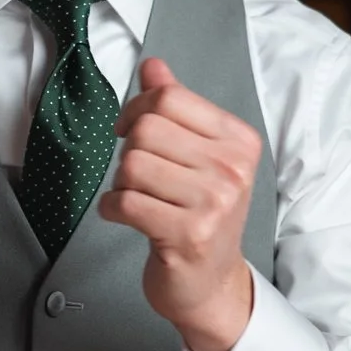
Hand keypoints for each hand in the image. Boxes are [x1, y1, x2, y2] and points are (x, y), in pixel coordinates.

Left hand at [97, 59, 258, 350]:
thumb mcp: (199, 156)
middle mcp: (232, 169)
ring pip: (131, 165)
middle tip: (139, 176)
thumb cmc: (201, 216)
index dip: (136, 108)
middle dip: (129, 151)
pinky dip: (112, 209)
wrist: (211, 284)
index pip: (169, 99)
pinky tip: (126, 217)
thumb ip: (177, 108)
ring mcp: (213, 204)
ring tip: (140, 199)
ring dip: (121, 184)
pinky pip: (124, 202)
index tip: (130, 129)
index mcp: (238, 141)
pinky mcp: (187, 235)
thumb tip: (154, 66)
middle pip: (146, 129)